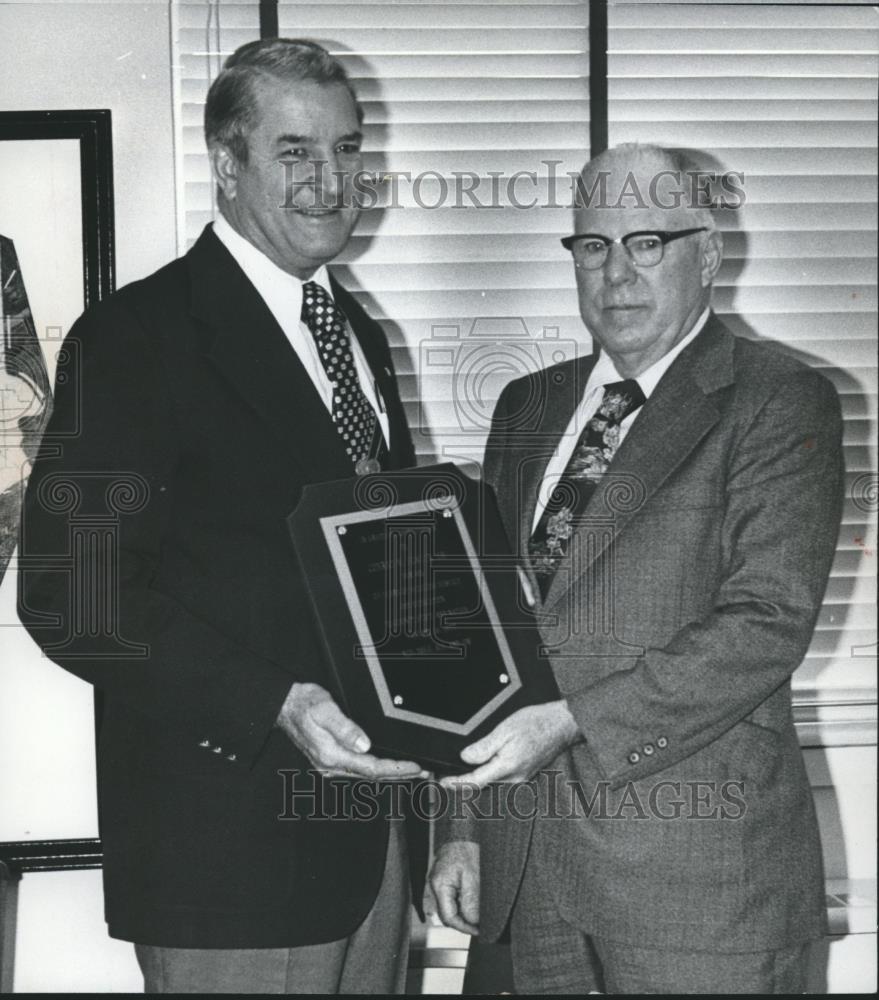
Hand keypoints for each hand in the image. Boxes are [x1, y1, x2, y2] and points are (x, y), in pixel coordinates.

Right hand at [276, 682, 424, 779]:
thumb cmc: (303, 704)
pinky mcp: (330, 760)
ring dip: (390, 774)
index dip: (395, 769)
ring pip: (366, 775)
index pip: (371, 768)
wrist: (285, 705)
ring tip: (412, 771)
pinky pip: (358, 770)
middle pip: (371, 776)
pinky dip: (377, 770)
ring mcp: (329, 765)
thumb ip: (345, 728)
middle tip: (422, 772)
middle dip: (399, 775)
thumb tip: (364, 744)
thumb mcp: (325, 709)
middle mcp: (330, 764)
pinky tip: (387, 768)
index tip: (414, 767)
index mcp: (331, 754)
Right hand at [426, 840, 479, 935]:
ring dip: (464, 913)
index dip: (465, 927)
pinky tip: (473, 901)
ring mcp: (439, 882)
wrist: (462, 829)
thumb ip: (471, 901)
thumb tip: (473, 922)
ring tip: (480, 913)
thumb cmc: (466, 847)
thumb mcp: (473, 876)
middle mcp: (436, 886)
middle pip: (448, 914)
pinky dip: (463, 903)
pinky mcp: (445, 879)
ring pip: (450, 907)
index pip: (449, 917)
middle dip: (465, 922)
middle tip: (481, 924)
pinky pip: (452, 898)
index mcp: (440, 886)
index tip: (479, 930)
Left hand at [440, 700, 579, 788]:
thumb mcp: (505, 729)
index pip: (476, 781)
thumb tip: (466, 758)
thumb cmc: (537, 723)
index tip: (443, 782)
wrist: (562, 724)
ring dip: (476, 780)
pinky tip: (483, 768)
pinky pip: (502, 778)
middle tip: (447, 778)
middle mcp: (515, 777)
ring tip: (460, 775)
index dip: (457, 783)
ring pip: (492, 783)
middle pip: (483, 785)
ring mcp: (521, 777)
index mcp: (508, 767)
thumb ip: (484, 747)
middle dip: (464, 783)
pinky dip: (489, 775)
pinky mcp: (525, 773)